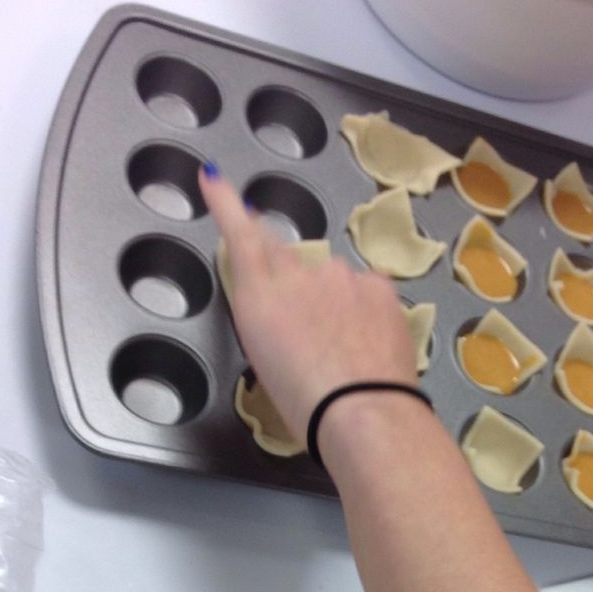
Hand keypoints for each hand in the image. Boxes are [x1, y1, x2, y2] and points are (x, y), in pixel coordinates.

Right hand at [199, 165, 417, 447]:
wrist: (364, 414)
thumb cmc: (304, 406)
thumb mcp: (267, 362)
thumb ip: (270, 319)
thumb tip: (287, 310)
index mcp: (258, 298)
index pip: (240, 236)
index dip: (226, 204)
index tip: (214, 176)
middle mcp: (296, 274)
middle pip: (287, 260)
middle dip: (291, 283)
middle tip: (305, 330)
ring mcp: (340, 275)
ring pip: (332, 279)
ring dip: (333, 302)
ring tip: (342, 349)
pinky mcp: (378, 285)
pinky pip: (365, 289)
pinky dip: (365, 310)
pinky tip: (369, 342)